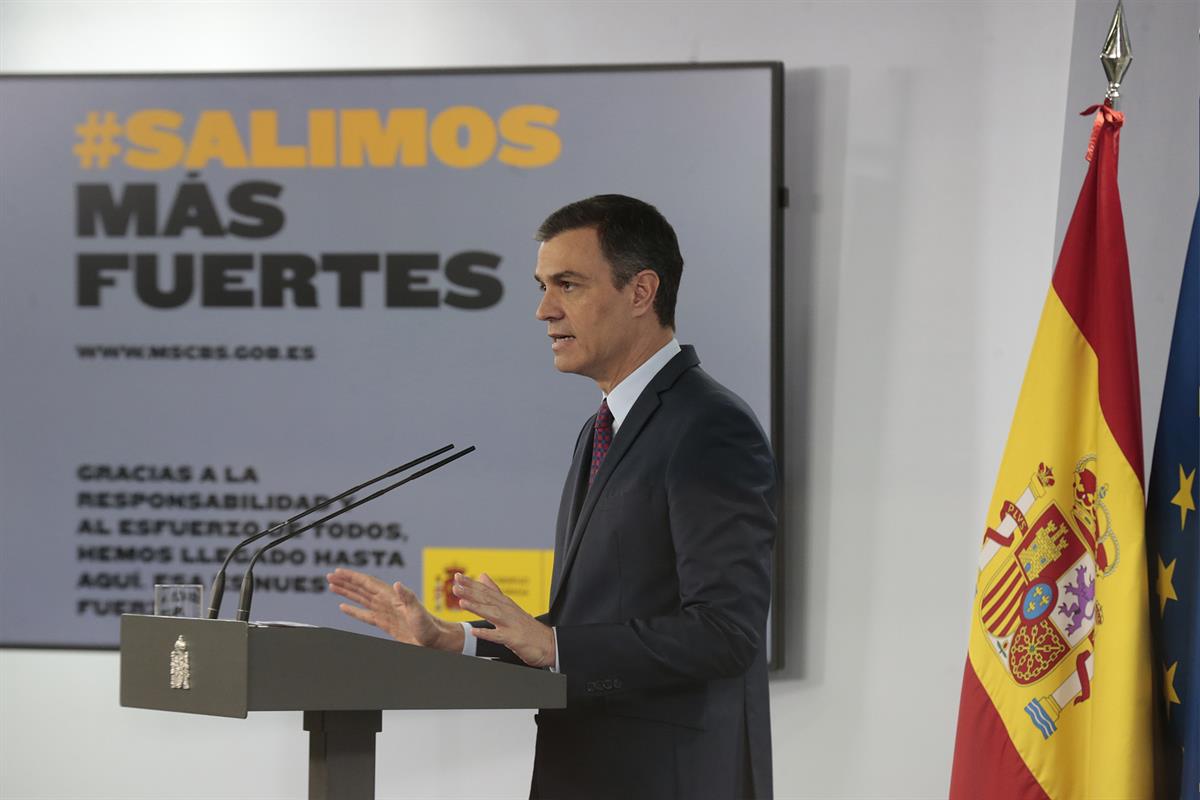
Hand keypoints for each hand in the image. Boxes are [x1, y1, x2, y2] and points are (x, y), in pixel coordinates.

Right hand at [327, 567, 462, 652]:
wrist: (434, 640)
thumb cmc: (428, 626)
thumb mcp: (418, 611)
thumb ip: (408, 597)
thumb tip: (397, 584)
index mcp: (391, 597)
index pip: (367, 583)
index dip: (352, 577)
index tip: (339, 572)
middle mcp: (386, 602)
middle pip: (361, 588)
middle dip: (346, 582)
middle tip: (330, 576)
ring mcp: (384, 612)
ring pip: (361, 599)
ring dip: (347, 592)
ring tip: (332, 586)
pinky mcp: (384, 623)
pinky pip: (364, 614)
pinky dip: (353, 610)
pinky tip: (343, 607)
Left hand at [452, 572, 555, 667]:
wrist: (549, 643)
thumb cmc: (527, 626)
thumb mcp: (510, 606)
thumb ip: (494, 591)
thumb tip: (482, 576)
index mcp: (505, 604)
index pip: (486, 591)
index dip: (471, 584)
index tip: (457, 576)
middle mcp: (508, 611)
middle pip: (487, 599)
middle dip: (470, 592)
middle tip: (455, 585)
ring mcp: (511, 624)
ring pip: (492, 614)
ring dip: (477, 608)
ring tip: (462, 603)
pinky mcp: (514, 638)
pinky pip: (498, 636)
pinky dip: (487, 633)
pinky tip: (475, 631)